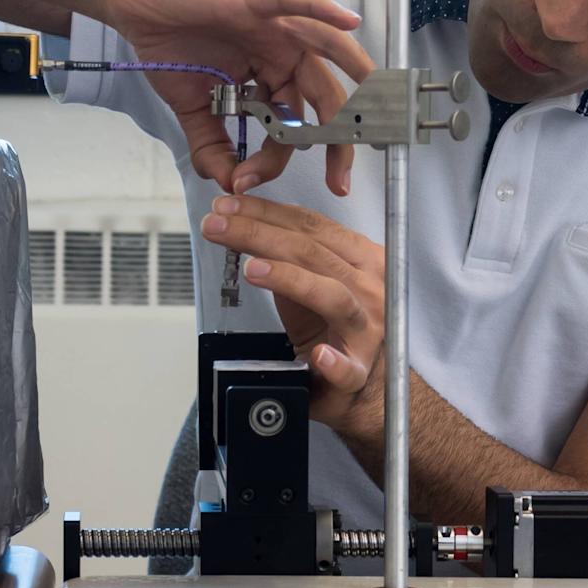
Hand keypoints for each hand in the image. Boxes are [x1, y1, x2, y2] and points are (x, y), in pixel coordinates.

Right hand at [98, 0, 373, 195]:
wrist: (137, 7)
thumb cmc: (169, 49)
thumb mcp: (193, 112)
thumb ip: (213, 149)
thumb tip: (230, 185)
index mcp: (272, 81)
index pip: (291, 128)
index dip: (274, 160)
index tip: (248, 182)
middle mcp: (282, 56)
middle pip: (324, 100)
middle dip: (337, 142)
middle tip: (339, 179)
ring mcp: (273, 29)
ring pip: (328, 50)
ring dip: (358, 72)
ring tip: (382, 100)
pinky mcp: (255, 3)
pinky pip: (293, 2)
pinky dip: (322, 9)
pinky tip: (349, 20)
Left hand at [202, 194, 384, 435]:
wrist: (364, 383)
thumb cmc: (333, 327)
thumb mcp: (312, 280)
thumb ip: (288, 254)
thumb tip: (242, 220)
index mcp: (361, 260)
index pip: (312, 226)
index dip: (267, 212)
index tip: (228, 204)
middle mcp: (370, 289)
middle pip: (313, 253)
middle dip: (259, 234)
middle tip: (217, 224)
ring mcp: (367, 331)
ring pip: (332, 297)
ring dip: (290, 280)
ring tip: (252, 269)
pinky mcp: (358, 372)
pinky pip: (347, 367)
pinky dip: (334, 362)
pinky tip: (319, 356)